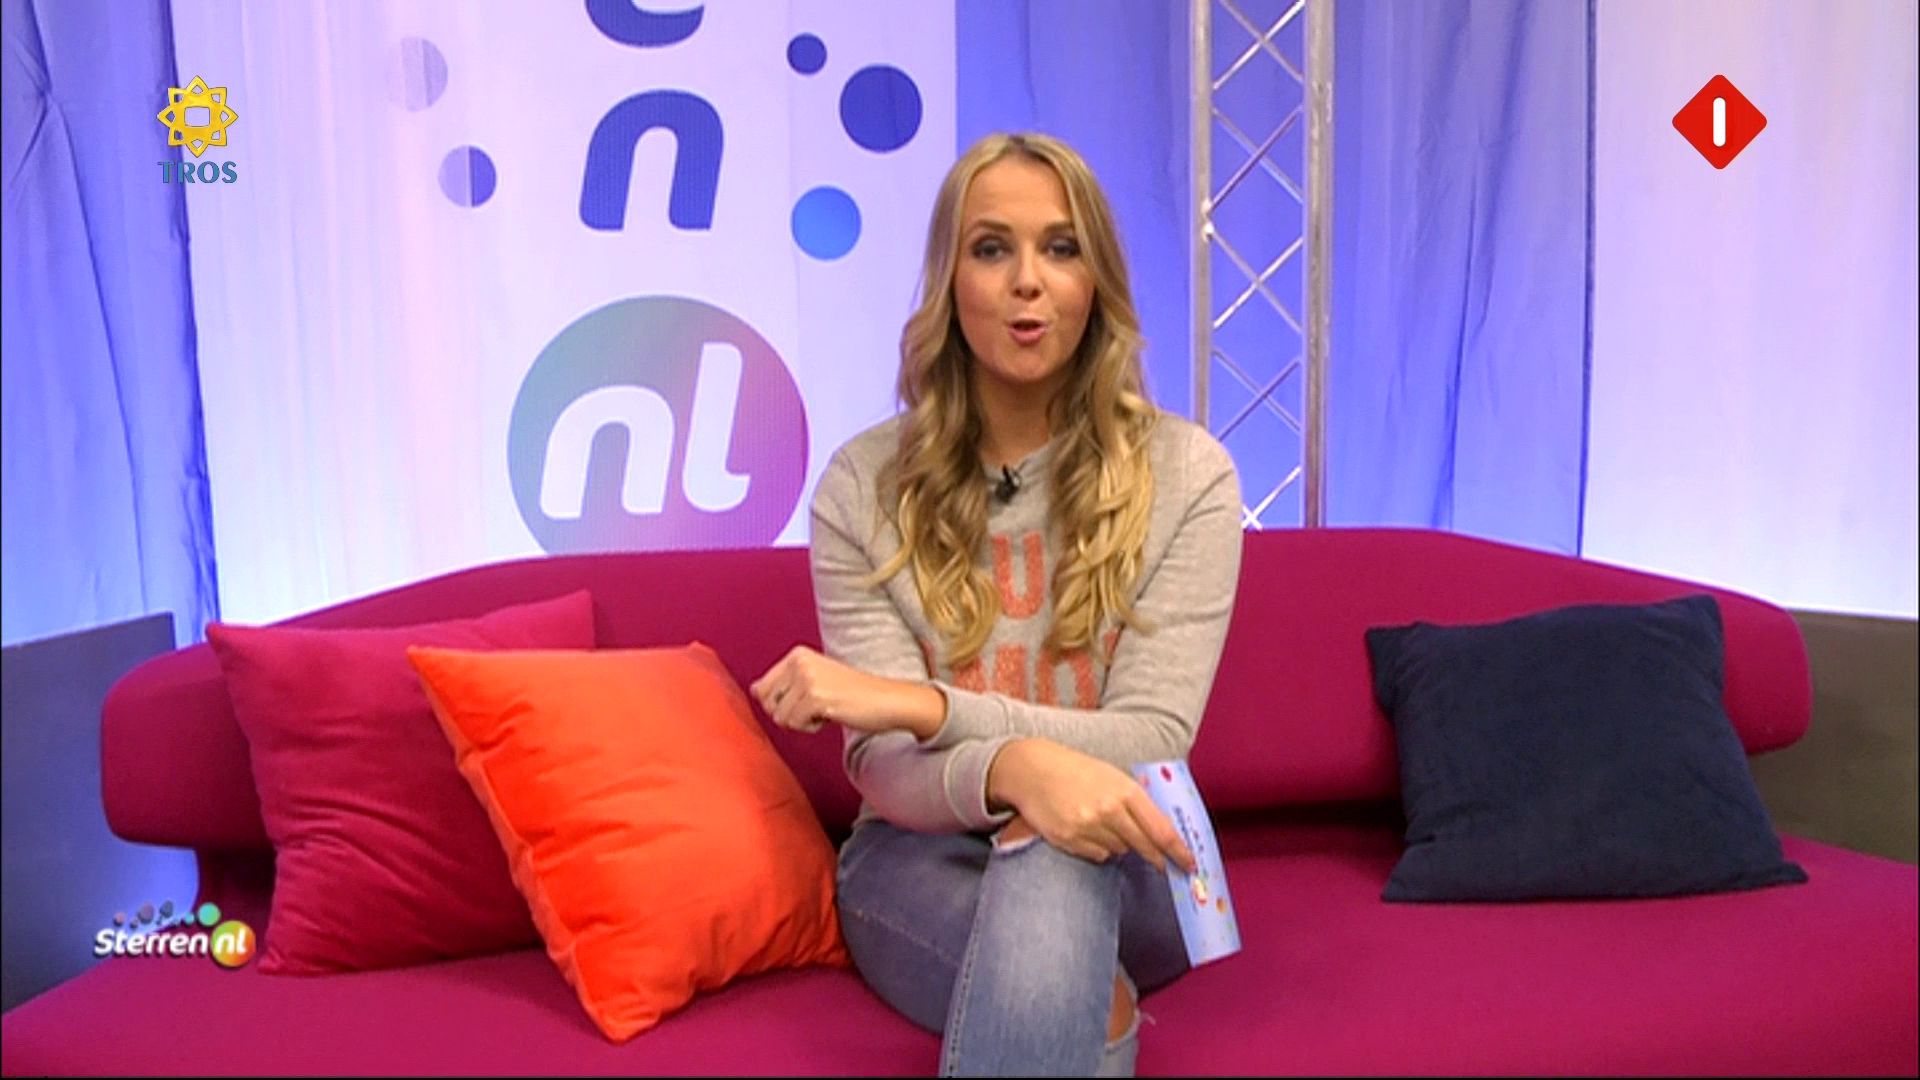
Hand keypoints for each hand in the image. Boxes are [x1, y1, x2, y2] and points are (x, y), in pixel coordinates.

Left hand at [749, 646, 942, 735]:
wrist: (887, 700)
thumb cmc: (853, 694)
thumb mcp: (815, 680)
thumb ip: (785, 683)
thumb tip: (753, 689)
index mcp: (797, 655)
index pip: (760, 689)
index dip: (780, 705)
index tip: (807, 701)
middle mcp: (799, 662)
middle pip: (767, 705)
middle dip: (789, 713)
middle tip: (818, 706)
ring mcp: (806, 678)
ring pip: (781, 717)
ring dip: (803, 721)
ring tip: (828, 709)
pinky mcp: (815, 697)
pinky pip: (795, 724)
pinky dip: (813, 727)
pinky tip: (833, 715)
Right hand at [986, 739, 1196, 874]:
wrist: (1031, 769)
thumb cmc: (1075, 770)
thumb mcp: (1111, 776)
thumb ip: (1135, 801)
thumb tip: (1161, 831)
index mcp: (1125, 790)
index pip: (1160, 829)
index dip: (1178, 851)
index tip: (1190, 864)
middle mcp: (1109, 810)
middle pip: (1144, 846)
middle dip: (1157, 858)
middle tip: (1164, 865)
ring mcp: (1088, 827)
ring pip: (1119, 851)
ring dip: (1120, 844)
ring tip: (1103, 824)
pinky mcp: (1069, 840)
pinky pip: (1097, 855)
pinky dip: (1098, 847)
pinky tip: (1086, 829)